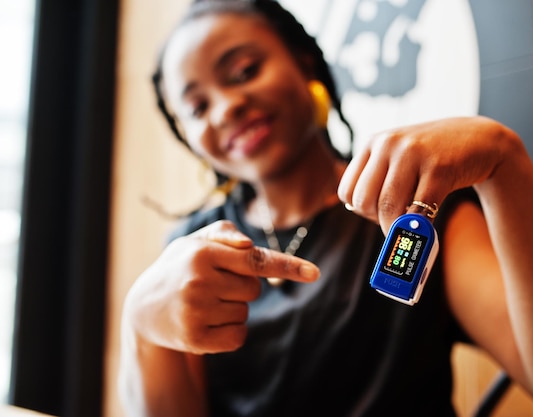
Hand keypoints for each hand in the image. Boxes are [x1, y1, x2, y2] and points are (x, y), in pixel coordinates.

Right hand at [124, 220, 319, 354]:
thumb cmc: (179, 268)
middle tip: (213, 285)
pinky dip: (231, 332)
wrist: (144, 308)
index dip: (288, 266)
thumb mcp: (195, 243)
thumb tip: (249, 245)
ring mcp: (195, 311)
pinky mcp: (196, 339)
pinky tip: (207, 323)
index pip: (255, 260)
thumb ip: (225, 235)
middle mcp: (198, 281)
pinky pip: (238, 336)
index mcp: (202, 253)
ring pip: (245, 312)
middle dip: (241, 287)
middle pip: (254, 288)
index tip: (314, 273)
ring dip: (232, 309)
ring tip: (203, 303)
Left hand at [338, 116, 517, 233]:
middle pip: (364, 201)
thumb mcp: (398, 156)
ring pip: (388, 207)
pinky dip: (419, 226)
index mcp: (373, 142)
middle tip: (395, 222)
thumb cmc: (432, 157)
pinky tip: (426, 224)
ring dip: (397, 228)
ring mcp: (413, 153)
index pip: (347, 190)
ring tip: (410, 228)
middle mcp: (388, 144)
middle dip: (377, 221)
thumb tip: (356, 211)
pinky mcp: (439, 168)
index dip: (360, 210)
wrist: (479, 140)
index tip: (377, 212)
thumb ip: (377, 177)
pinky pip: (418, 209)